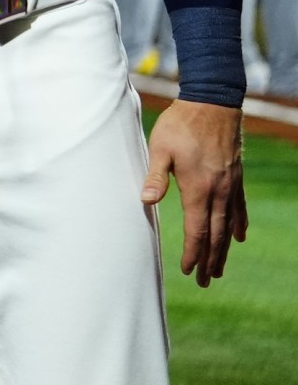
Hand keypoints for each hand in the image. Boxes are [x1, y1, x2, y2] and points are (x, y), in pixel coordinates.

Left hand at [143, 99, 247, 286]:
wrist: (213, 104)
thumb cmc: (180, 124)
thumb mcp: (160, 147)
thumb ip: (155, 176)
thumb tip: (146, 202)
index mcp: (198, 189)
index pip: (197, 230)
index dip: (192, 252)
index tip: (187, 270)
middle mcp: (218, 192)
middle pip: (215, 235)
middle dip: (209, 260)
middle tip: (204, 281)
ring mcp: (230, 185)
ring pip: (228, 225)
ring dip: (224, 249)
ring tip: (219, 268)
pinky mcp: (235, 177)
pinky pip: (239, 208)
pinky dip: (238, 225)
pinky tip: (238, 237)